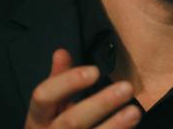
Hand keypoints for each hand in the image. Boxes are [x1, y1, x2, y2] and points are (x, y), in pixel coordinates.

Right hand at [24, 48, 140, 127]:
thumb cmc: (53, 128)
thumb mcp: (51, 107)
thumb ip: (59, 80)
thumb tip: (61, 52)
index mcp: (37, 119)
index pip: (44, 96)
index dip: (68, 82)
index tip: (95, 71)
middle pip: (71, 120)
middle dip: (100, 104)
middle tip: (127, 87)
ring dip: (114, 125)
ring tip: (135, 111)